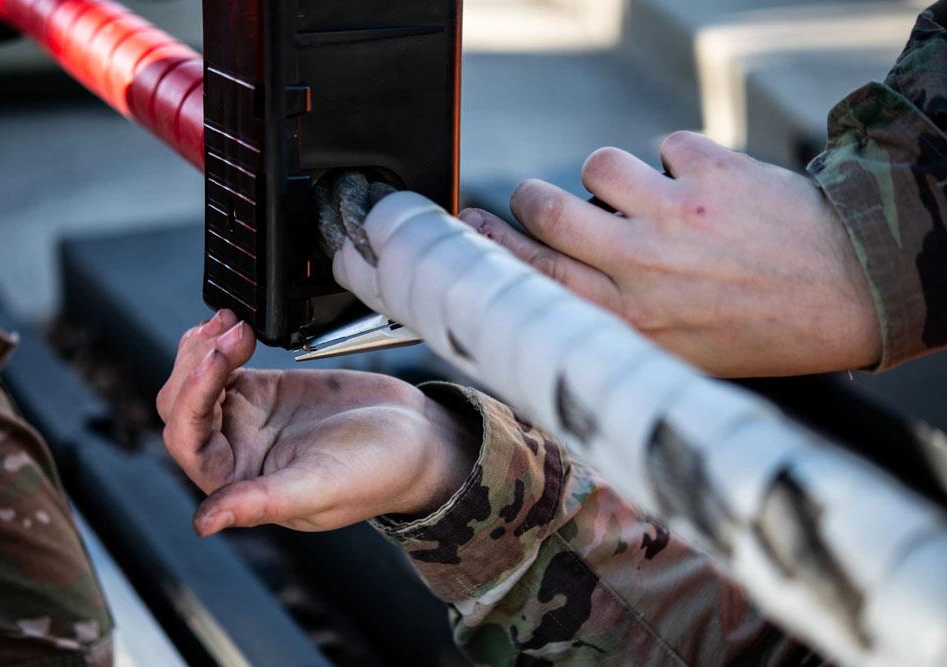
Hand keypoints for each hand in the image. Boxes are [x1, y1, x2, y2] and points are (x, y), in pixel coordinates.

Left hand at [157, 310, 477, 536]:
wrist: (417, 436)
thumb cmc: (380, 471)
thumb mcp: (323, 485)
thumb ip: (264, 502)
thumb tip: (204, 523)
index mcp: (241, 485)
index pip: (187, 441)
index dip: (192, 398)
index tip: (220, 358)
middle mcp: (236, 455)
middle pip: (180, 408)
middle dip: (195, 366)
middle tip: (231, 334)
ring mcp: (247, 421)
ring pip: (194, 384)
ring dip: (203, 350)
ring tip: (232, 324)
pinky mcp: (263, 392)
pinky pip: (222, 366)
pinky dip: (220, 342)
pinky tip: (234, 323)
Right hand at [458, 131, 880, 376]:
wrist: (851, 292)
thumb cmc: (763, 332)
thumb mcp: (678, 358)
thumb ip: (614, 330)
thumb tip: (556, 299)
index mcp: (626, 321)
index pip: (532, 275)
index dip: (494, 244)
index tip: (475, 224)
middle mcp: (639, 268)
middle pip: (544, 209)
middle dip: (536, 199)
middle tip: (548, 201)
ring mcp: (673, 216)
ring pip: (597, 164)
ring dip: (614, 175)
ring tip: (647, 194)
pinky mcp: (710, 172)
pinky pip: (665, 143)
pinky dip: (680, 159)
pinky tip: (707, 187)